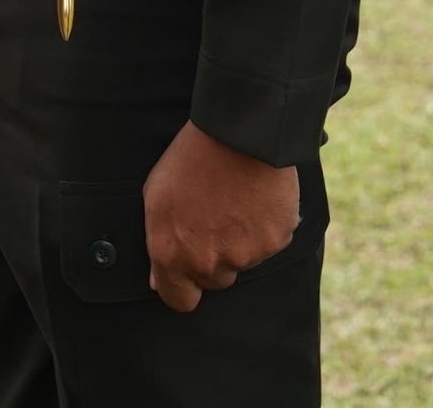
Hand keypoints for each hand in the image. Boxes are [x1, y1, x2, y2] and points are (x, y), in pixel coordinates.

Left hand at [143, 122, 299, 312]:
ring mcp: (244, 256)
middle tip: (215, 217)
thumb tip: (157, 280)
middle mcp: (208, 263)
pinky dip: (265, 227)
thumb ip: (159, 241)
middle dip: (214, 257)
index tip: (187, 273)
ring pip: (243, 261)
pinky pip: (269, 243)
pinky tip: (257, 197)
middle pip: (214, 280)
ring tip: (236, 199)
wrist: (237, 132)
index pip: (179, 299)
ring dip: (241, 240)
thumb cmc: (191, 158)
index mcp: (173, 254)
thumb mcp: (157, 195)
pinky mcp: (274, 242)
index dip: (183, 286)